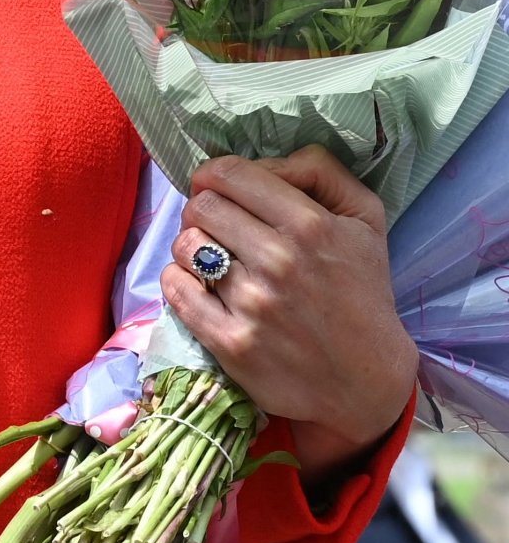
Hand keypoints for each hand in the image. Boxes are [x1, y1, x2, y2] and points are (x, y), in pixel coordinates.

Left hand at [159, 145, 418, 486]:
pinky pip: (176, 290)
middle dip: (202, 208)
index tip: (217, 186)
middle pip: (201, 206)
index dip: (214, 174)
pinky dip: (178, 280)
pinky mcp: (231, 344)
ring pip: (185, 245)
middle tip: (216, 224)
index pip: (229, 174)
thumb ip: (320, 171)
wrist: (366, 381)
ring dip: (190, 245)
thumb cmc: (363, 292)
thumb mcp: (365, 218)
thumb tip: (264, 161)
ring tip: (211, 256)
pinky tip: (198, 284)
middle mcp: (278, 261)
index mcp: (309, 224)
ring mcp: (252, 304)